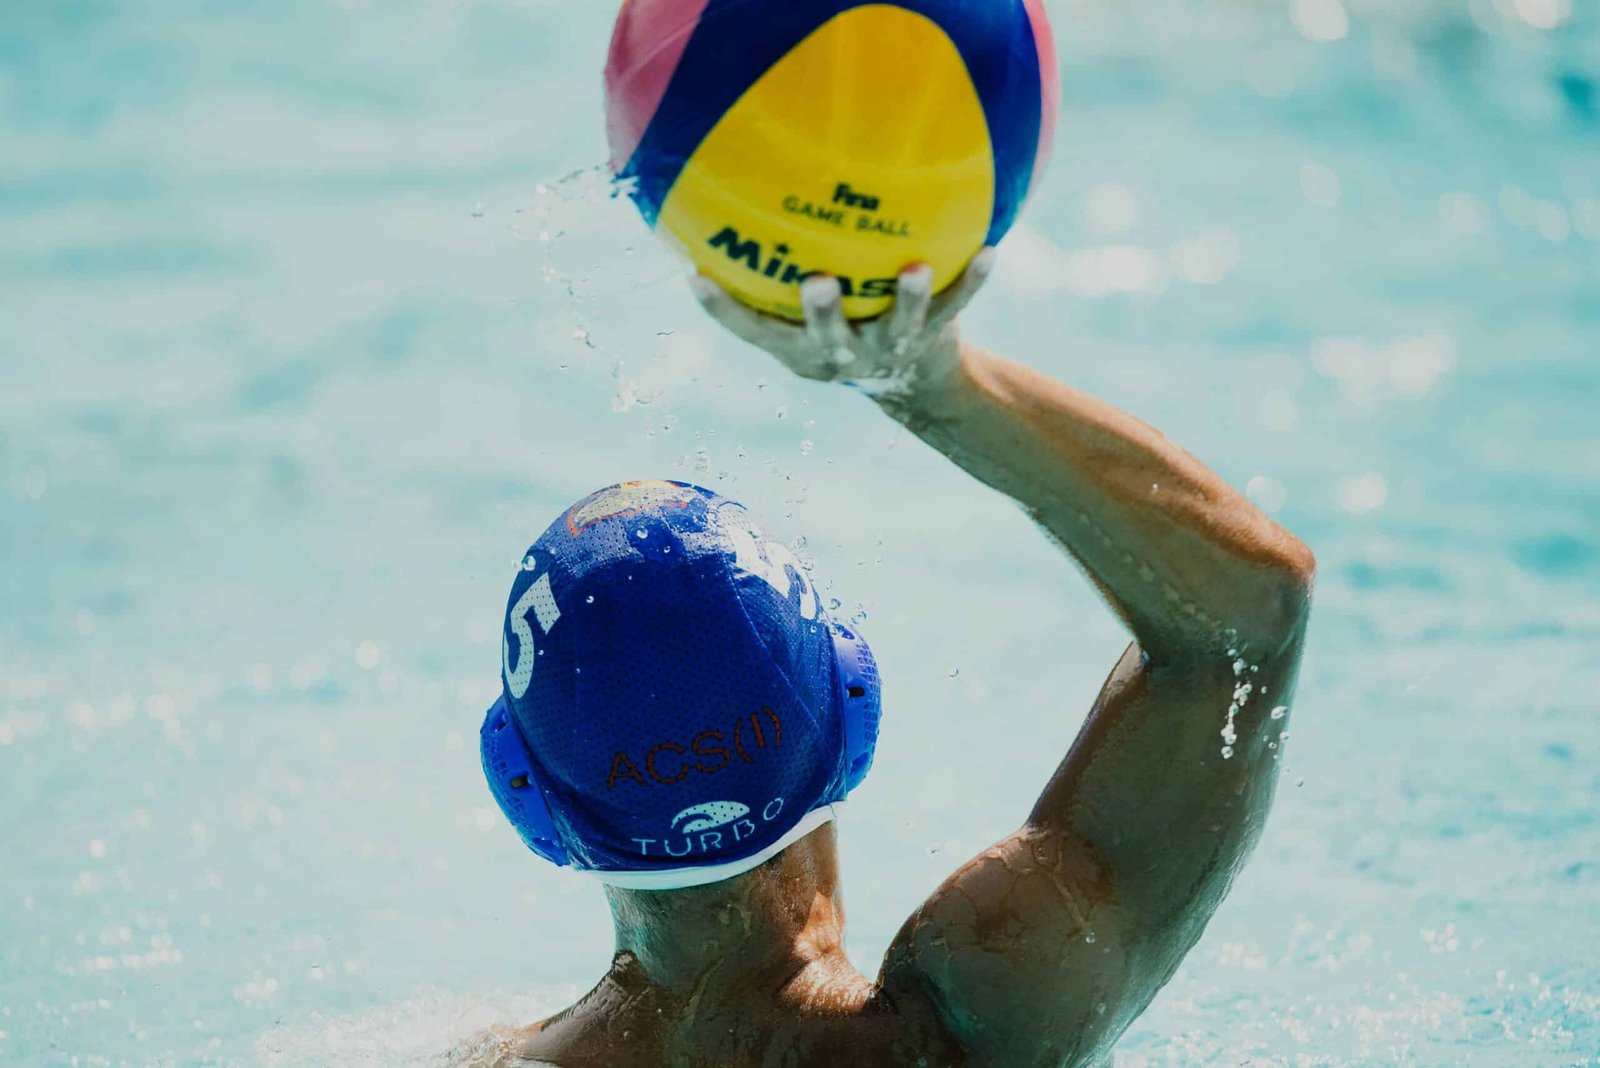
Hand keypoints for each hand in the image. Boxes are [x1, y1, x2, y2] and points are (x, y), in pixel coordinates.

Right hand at [689, 250, 994, 399]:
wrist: (916, 384)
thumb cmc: (846, 330)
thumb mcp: (803, 313)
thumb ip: (773, 277)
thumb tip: (727, 199)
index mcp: (802, 349)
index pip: (754, 332)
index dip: (722, 310)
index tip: (695, 274)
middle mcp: (843, 354)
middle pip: (826, 337)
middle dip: (821, 313)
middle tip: (816, 282)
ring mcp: (891, 346)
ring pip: (898, 325)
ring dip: (906, 300)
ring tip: (914, 269)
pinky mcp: (934, 335)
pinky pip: (955, 305)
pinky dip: (972, 281)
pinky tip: (990, 250)